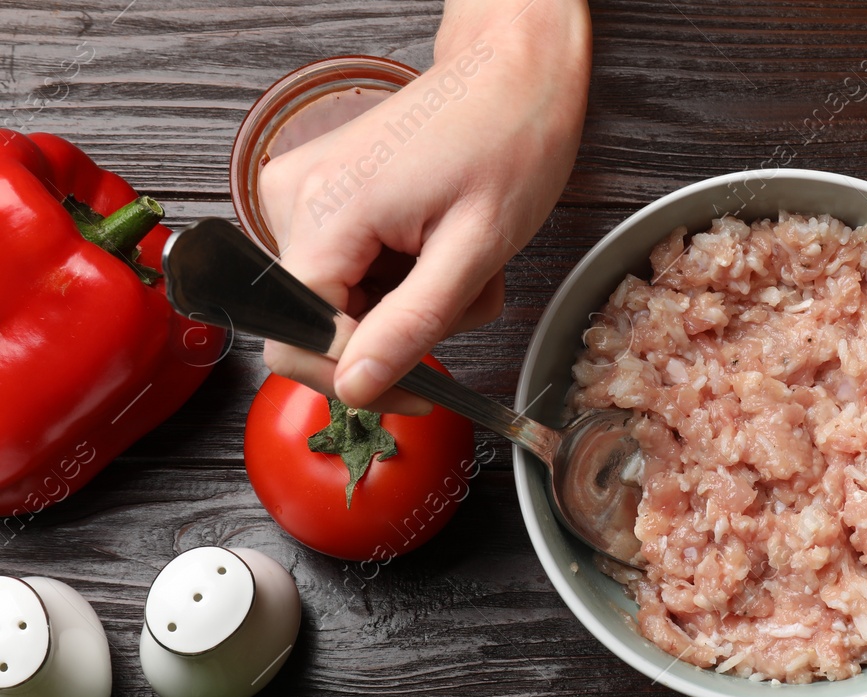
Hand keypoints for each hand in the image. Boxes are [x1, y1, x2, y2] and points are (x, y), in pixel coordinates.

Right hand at [258, 0, 589, 412]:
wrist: (512, 75)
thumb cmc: (507, 141)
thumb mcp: (475, 250)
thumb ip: (411, 325)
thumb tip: (358, 387)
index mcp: (324, 213)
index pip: (297, 340)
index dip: (359, 380)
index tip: (423, 391)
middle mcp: (293, 201)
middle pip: (321, 326)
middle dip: (400, 334)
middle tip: (464, 298)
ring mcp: (303, 196)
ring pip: (343, 304)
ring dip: (411, 307)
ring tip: (462, 263)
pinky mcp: (322, 197)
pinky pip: (351, 273)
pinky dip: (403, 280)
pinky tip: (439, 248)